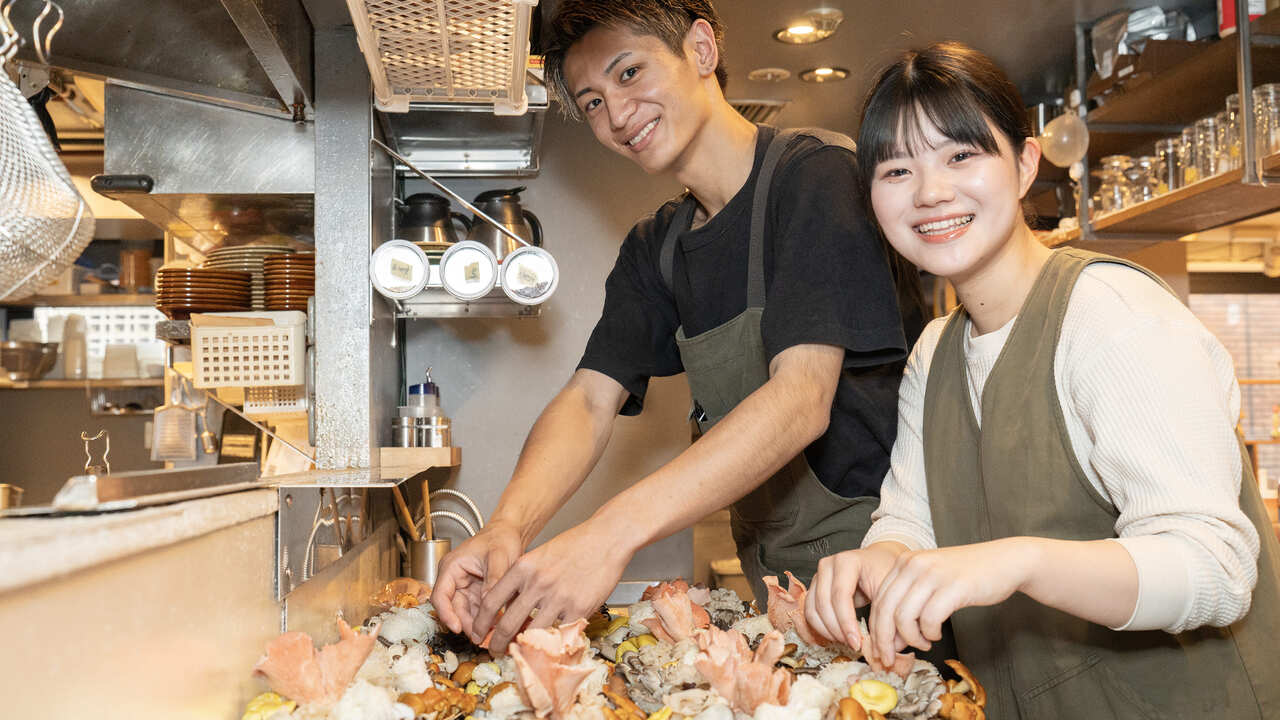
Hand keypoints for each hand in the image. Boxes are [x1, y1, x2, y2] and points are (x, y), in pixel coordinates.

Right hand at [430, 522, 524, 637]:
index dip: (446, 614)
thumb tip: (489, 604)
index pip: (440, 595)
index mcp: (451, 567)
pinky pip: (477, 611)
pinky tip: (495, 627)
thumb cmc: (500, 538)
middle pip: (453, 608)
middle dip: (465, 624)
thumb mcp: (499, 557)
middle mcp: (454, 579)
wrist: (510, 533)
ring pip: (465, 613)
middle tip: (480, 637)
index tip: (457, 628)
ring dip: (476, 624)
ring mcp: (465, 588)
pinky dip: (485, 619)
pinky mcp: (476, 593)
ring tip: (490, 635)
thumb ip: (493, 580)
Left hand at [472, 518, 634, 653]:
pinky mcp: (579, 608)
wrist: (607, 539)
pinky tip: (549, 642)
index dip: (481, 622)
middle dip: (497, 642)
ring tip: (520, 651)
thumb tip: (509, 606)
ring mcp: (558, 597)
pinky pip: (559, 632)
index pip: (492, 601)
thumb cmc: (575, 545)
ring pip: (532, 632)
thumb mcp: (540, 555)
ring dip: (523, 646)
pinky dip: (553, 640)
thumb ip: (523, 579)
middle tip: (494, 650)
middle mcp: (537, 583)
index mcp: (523, 567)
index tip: (479, 631)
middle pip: (507, 623)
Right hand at [805, 542, 907, 649]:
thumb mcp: (889, 590)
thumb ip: (884, 615)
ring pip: (813, 610)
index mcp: (847, 561)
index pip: (840, 595)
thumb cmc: (884, 573)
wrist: (878, 561)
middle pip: (823, 604)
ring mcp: (818, 576)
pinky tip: (838, 636)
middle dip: (838, 630)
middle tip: (854, 645)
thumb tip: (884, 645)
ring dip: (828, 631)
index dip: (847, 623)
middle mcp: (828, 566)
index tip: (858, 643)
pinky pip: (810, 612)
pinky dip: (821, 628)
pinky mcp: (815, 588)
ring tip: (847, 641)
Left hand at [868, 538, 1035, 667]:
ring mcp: (933, 574)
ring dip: (912, 638)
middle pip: (885, 610)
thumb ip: (908, 606)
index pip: (878, 601)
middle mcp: (914, 564)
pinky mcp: (953, 586)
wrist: (1004, 561)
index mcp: (904, 562)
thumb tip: (890, 641)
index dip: (876, 630)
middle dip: (884, 641)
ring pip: (904, 616)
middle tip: (890, 659)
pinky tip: (937, 634)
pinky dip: (930, 633)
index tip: (880, 650)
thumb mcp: (930, 584)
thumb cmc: (967, 577)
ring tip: (924, 643)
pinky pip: (929, 619)